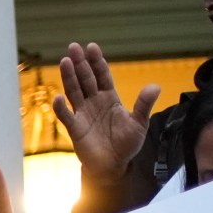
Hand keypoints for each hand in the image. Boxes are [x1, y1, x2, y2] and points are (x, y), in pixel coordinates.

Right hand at [54, 42, 160, 179]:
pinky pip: (66, 115)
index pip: (102, 75)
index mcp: (109, 98)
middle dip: (80, 63)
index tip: (91, 47)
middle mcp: (94, 102)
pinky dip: (61, 107)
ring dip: (68, 77)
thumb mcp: (139, 123)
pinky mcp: (75, 128)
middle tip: (73, 47)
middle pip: (85, 79)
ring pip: (74, 91)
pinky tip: (58, 97)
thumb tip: (155, 86)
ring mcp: (83, 114)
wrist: (113, 165)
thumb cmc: (127, 144)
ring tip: (65, 61)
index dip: (97, 62)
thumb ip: (144, 104)